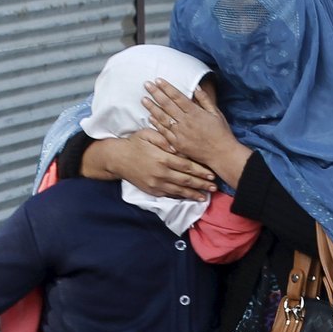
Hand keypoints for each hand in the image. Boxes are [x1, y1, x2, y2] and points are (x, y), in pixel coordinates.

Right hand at [82, 130, 216, 200]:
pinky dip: (181, 197)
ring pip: (179, 191)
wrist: (118, 159)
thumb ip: (164, 138)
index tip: (211, 173)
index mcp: (162, 158)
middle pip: (186, 180)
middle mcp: (161, 173)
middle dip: (202, 184)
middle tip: (214, 187)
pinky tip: (190, 198)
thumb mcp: (148, 134)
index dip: (200, 170)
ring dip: (194, 194)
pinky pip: (170, 195)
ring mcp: (156, 184)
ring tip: (205, 196)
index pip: (186, 165)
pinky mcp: (152, 190)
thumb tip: (177, 145)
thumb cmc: (135, 143)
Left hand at [143, 80, 251, 188]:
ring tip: (143, 99)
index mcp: (195, 112)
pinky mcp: (178, 144)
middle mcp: (186, 122)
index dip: (167, 87)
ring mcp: (180, 133)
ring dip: (152, 108)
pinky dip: (157, 124)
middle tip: (146, 84)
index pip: (177, 96)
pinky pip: (165, 133)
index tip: (158, 80)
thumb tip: (196, 87)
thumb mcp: (216, 113)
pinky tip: (150, 117)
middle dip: (156, 93)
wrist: (221, 154)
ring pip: (163, 118)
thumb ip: (205, 100)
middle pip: (167, 105)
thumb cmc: (221, 133)